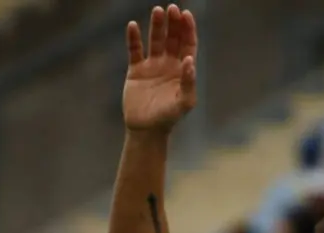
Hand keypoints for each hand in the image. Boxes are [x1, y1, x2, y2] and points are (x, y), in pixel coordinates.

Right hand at [123, 5, 197, 132]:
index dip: (188, 29)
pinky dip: (133, 38)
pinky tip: (133, 25)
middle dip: (173, 23)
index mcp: (183, 70)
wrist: (146, 130)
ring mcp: (152, 66)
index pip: (188, 44)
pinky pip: (134, 50)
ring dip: (156, 25)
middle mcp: (168, 64)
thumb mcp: (184, 102)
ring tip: (157, 11)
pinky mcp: (136, 70)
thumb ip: (189, 82)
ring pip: (155, 40)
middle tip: (172, 8)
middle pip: (172, 38)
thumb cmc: (169, 118)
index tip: (186, 14)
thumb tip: (190, 60)